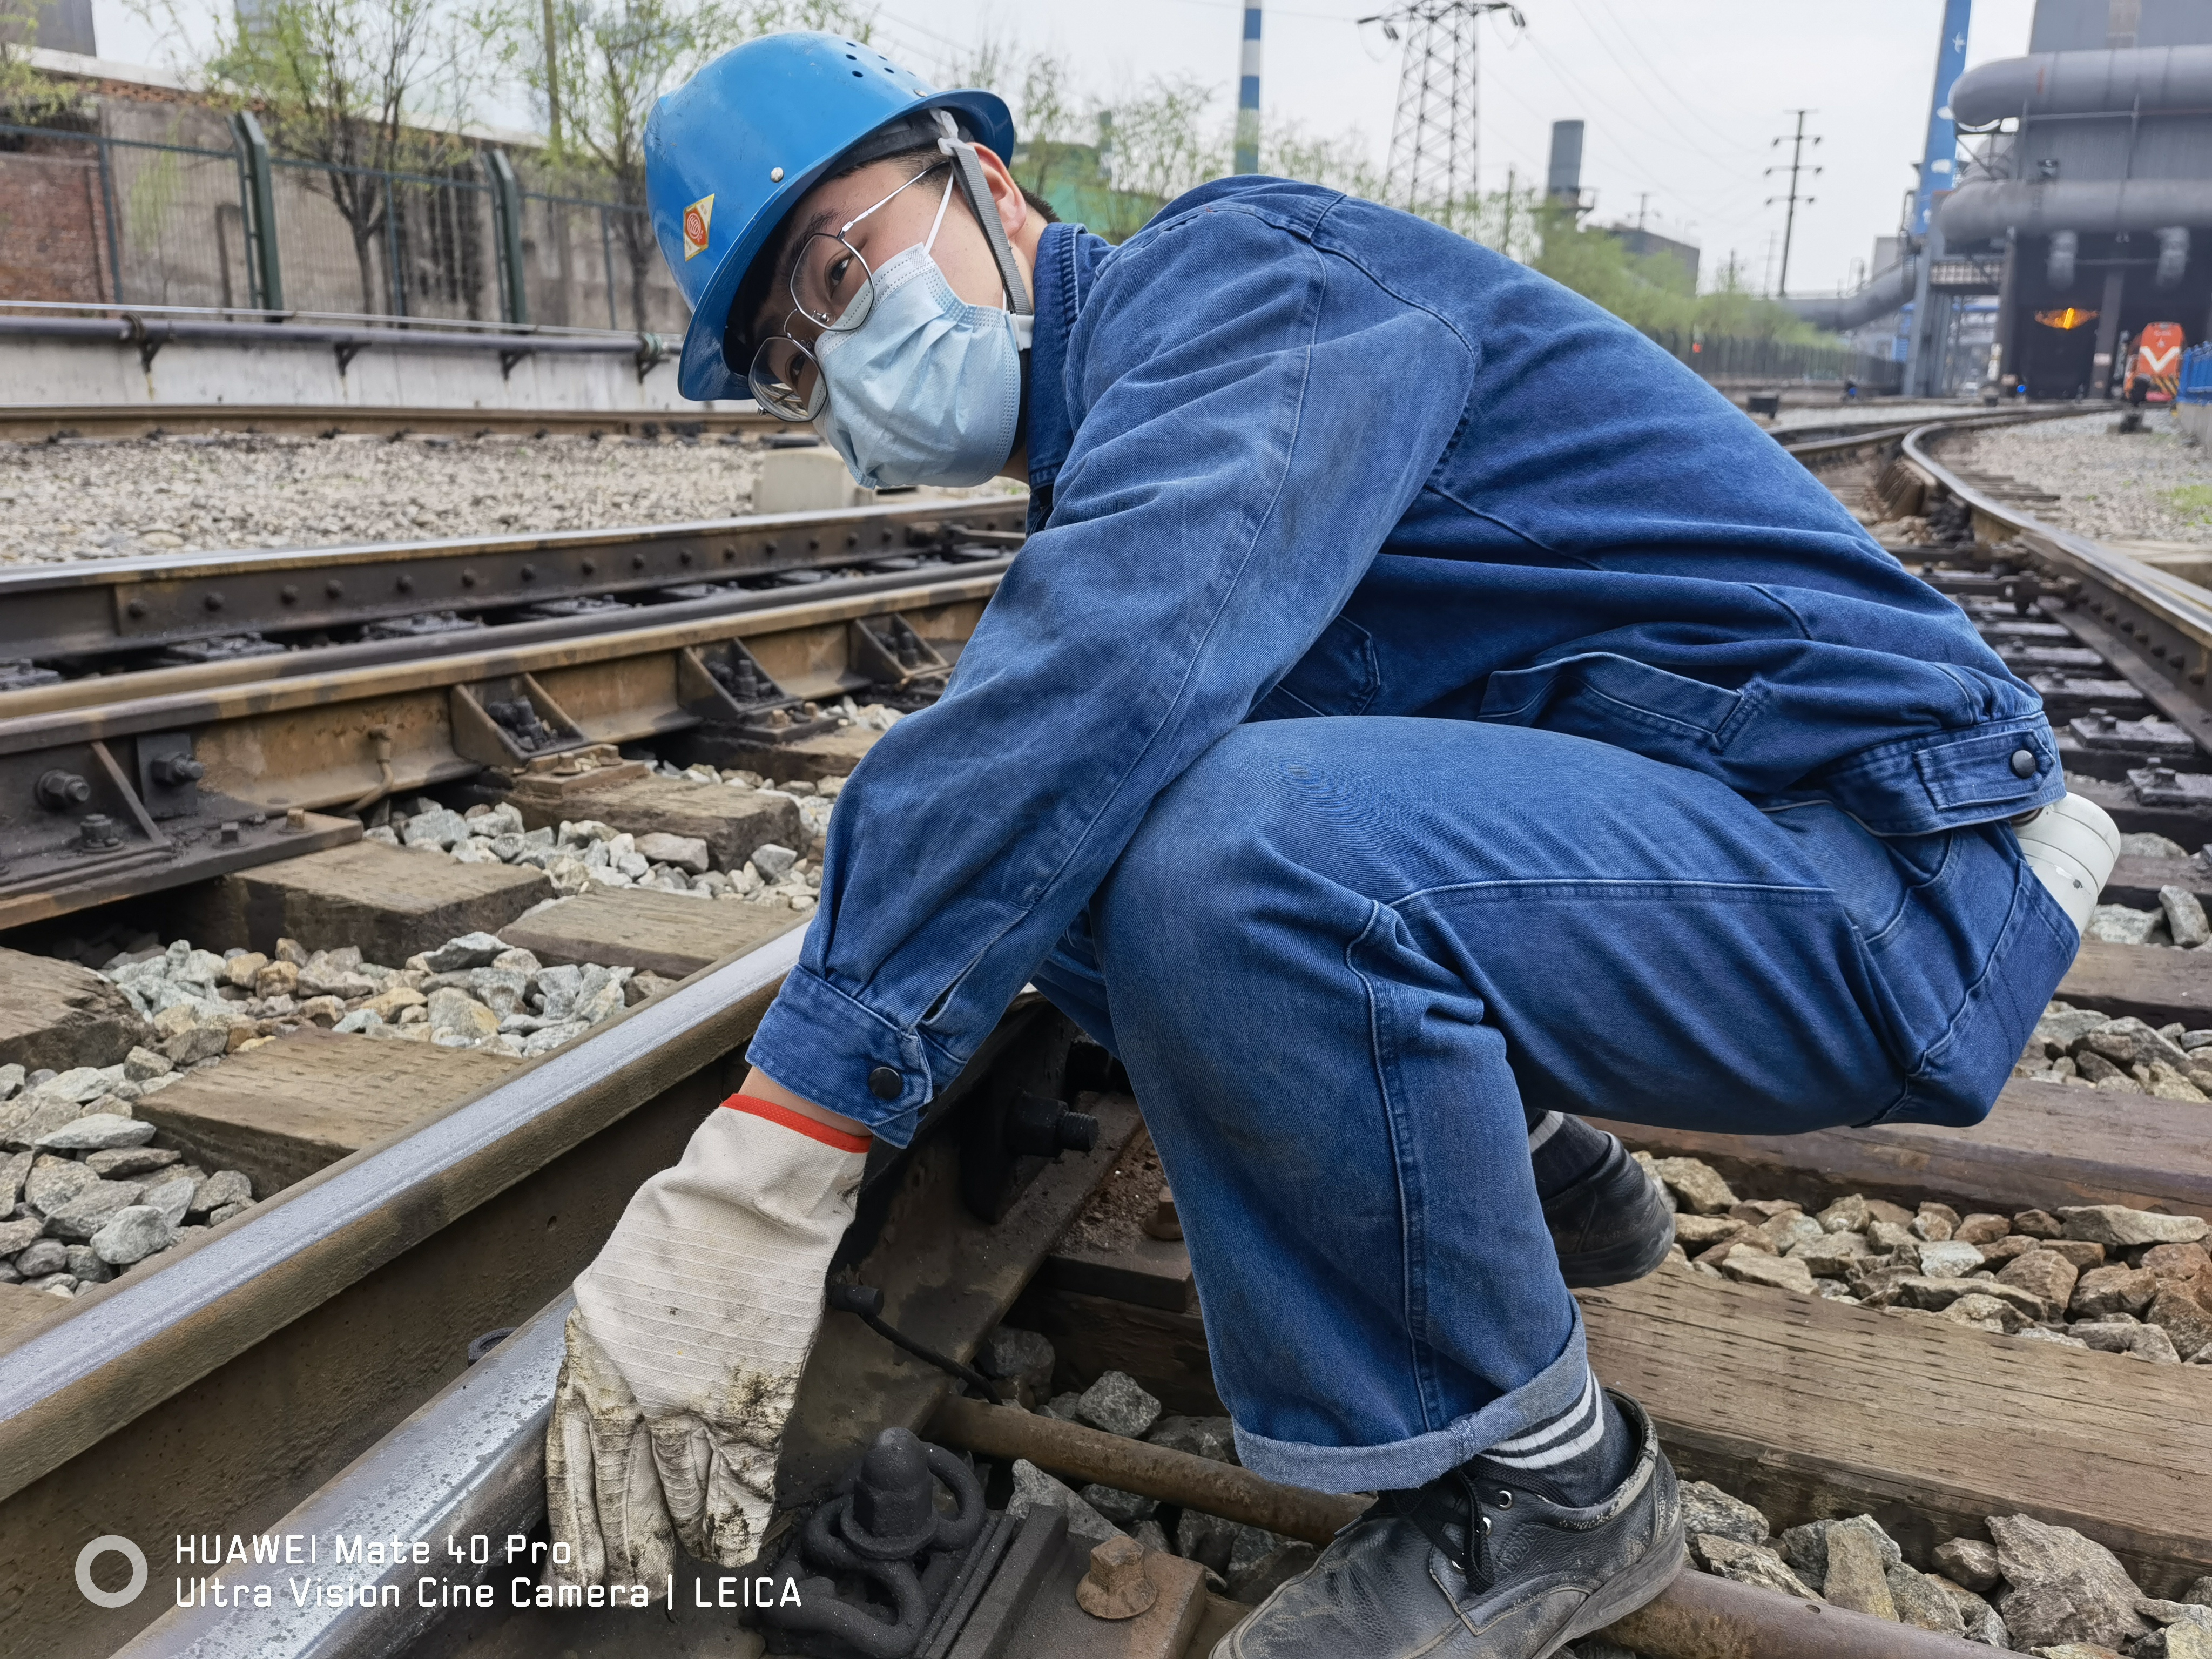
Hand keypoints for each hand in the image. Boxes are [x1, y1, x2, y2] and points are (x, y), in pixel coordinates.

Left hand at [545, 1086, 869, 1587]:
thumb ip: (604, 1351)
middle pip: (622, 1496)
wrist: (748, 1196)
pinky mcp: (752, 1396)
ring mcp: (695, 1398)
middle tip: (620, 1596)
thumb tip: (602, 1396)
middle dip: (621, 1554)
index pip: (573, 1470)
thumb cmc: (681, 1223)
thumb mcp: (611, 1287)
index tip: (570, 1571)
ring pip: (680, 1495)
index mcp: (592, 1362)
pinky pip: (740, 1474)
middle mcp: (635, 1391)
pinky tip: (732, 1542)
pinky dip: (737, 1514)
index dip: (574, 1528)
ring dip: (676, 1543)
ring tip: (671, 1579)